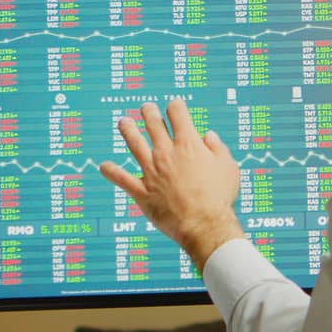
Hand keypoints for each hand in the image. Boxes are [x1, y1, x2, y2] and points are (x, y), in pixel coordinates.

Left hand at [100, 99, 244, 269]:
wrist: (203, 224)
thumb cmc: (219, 196)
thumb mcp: (228, 167)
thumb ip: (217, 148)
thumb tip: (208, 135)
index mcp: (188, 144)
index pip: (177, 114)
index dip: (175, 106)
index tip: (175, 107)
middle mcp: (166, 153)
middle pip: (153, 124)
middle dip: (148, 112)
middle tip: (145, 107)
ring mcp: (151, 171)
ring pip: (134, 144)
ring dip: (128, 131)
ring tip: (124, 122)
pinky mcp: (141, 191)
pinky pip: (121, 179)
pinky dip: (111, 172)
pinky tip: (104, 166)